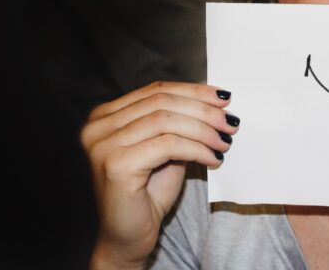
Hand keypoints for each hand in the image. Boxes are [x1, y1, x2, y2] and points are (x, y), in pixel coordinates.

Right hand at [80, 81, 239, 268]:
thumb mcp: (166, 148)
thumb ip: (179, 122)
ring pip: (167, 121)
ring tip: (225, 142)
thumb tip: (215, 101)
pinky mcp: (116, 165)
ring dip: (204, 130)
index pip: (156, 91)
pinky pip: (169, 145)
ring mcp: (103, 145)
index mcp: (106, 116)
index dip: (194, 91)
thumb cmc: (148, 194)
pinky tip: (213, 159)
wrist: (129, 237)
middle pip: (162, 103)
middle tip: (231, 123)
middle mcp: (98, 126)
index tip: (225, 98)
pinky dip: (197, 149)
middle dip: (204, 110)